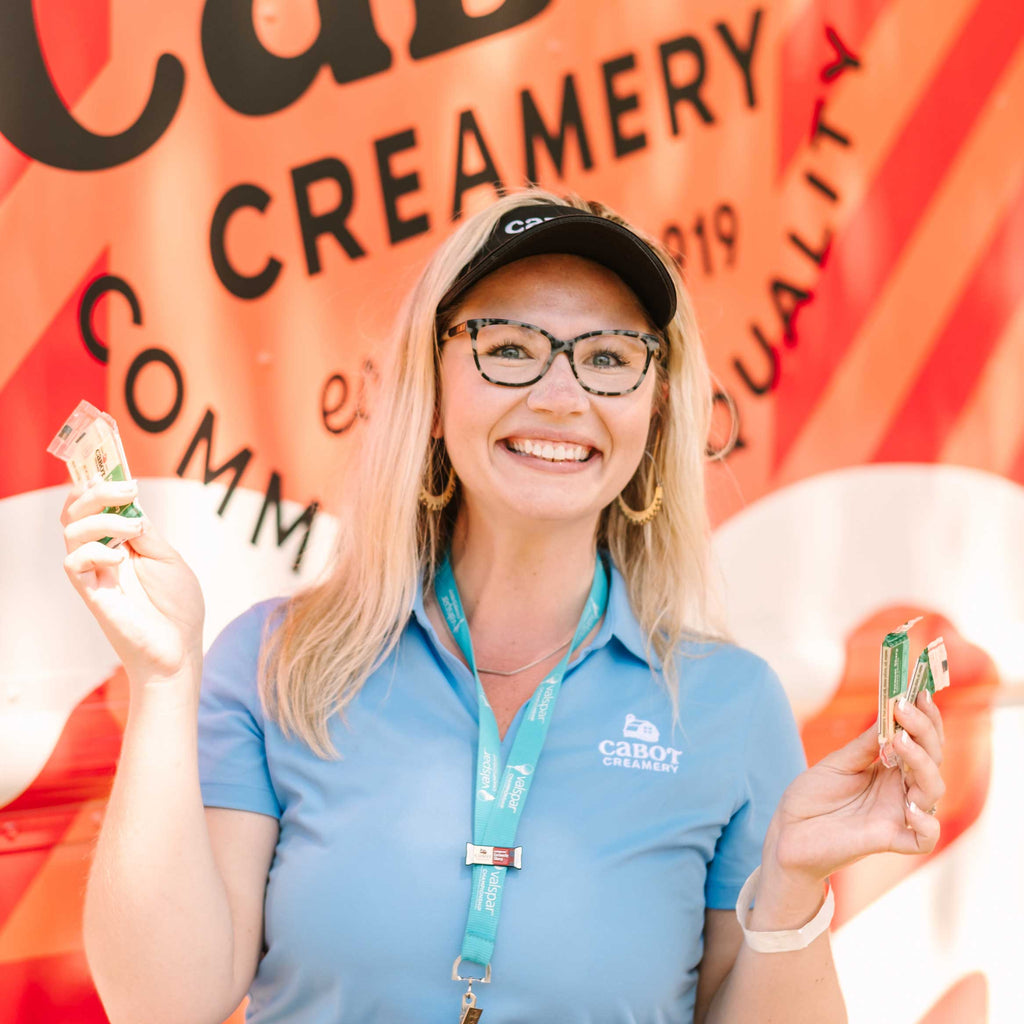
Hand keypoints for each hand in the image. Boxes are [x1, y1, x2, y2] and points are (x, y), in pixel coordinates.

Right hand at [61, 479, 204, 687]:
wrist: (180, 648)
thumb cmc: (178, 607)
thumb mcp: (168, 558)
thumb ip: (145, 531)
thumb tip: (129, 501)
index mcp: (123, 543)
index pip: (97, 507)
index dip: (96, 485)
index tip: (115, 470)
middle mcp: (104, 554)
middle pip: (76, 512)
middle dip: (95, 492)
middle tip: (125, 490)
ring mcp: (96, 573)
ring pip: (72, 531)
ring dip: (102, 519)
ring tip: (134, 530)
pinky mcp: (91, 593)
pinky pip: (72, 563)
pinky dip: (94, 551)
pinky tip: (119, 558)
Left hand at [764, 691, 944, 889]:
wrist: (788, 833)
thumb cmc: (812, 797)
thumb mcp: (837, 762)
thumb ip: (865, 744)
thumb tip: (891, 713)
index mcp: (890, 768)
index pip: (921, 741)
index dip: (926, 718)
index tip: (920, 692)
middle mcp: (900, 789)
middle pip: (932, 760)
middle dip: (924, 732)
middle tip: (904, 709)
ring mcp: (898, 814)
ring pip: (933, 791)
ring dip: (923, 764)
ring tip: (900, 742)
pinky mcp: (889, 840)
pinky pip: (924, 838)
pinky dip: (926, 823)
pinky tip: (909, 806)